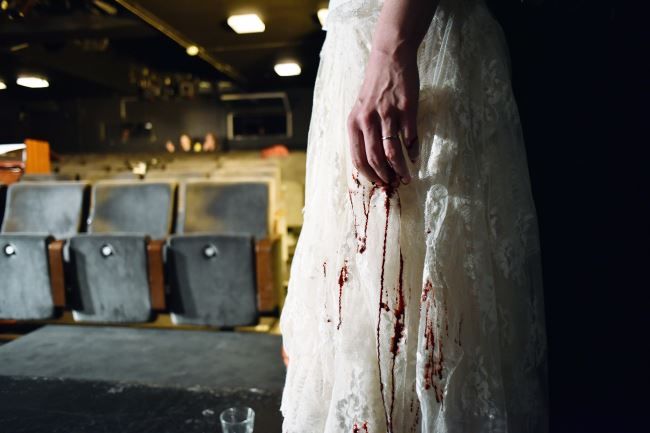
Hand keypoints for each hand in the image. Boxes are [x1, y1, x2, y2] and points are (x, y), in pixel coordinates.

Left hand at [347, 46, 419, 186]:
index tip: (379, 183)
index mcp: (354, 123)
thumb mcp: (361, 109)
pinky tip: (415, 158)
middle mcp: (368, 121)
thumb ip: (364, 131)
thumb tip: (374, 160)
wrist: (390, 58)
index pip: (358, 158)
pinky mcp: (406, 110)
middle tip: (395, 184)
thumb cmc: (376, 86)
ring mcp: (387, 115)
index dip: (369, 175)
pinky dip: (413, 152)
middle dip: (386, 176)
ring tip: (407, 178)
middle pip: (375, 159)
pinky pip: (410, 138)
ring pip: (392, 153)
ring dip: (401, 169)